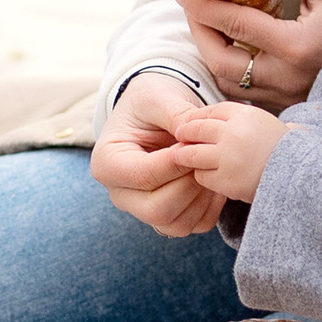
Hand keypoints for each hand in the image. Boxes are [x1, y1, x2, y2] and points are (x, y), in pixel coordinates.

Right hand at [91, 78, 225, 235]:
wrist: (156, 113)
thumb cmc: (151, 102)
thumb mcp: (158, 96)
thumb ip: (175, 113)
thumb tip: (191, 136)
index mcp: (107, 163)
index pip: (143, 176)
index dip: (176, 163)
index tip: (196, 142)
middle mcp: (121, 193)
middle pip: (157, 210)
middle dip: (189, 185)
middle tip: (206, 158)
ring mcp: (143, 209)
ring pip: (176, 224)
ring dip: (202, 198)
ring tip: (211, 167)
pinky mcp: (167, 216)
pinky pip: (193, 225)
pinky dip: (210, 207)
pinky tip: (214, 180)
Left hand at [170, 99, 283, 203]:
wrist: (300, 176)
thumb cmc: (281, 148)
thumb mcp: (262, 122)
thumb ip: (236, 117)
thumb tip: (203, 117)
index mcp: (245, 115)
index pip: (210, 111)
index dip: (195, 118)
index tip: (187, 123)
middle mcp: (234, 133)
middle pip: (196, 130)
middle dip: (184, 134)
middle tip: (178, 137)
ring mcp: (229, 158)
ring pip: (192, 154)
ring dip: (185, 156)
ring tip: (181, 157)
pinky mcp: (227, 181)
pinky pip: (202, 176)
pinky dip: (202, 175)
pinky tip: (206, 174)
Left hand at [180, 0, 321, 106]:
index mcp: (296, 45)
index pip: (235, 23)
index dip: (203, 5)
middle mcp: (286, 76)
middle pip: (221, 60)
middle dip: (198, 31)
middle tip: (190, 6)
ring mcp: (286, 95)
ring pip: (227, 81)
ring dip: (209, 52)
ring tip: (205, 24)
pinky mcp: (287, 103)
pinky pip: (244, 92)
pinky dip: (228, 69)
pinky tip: (226, 46)